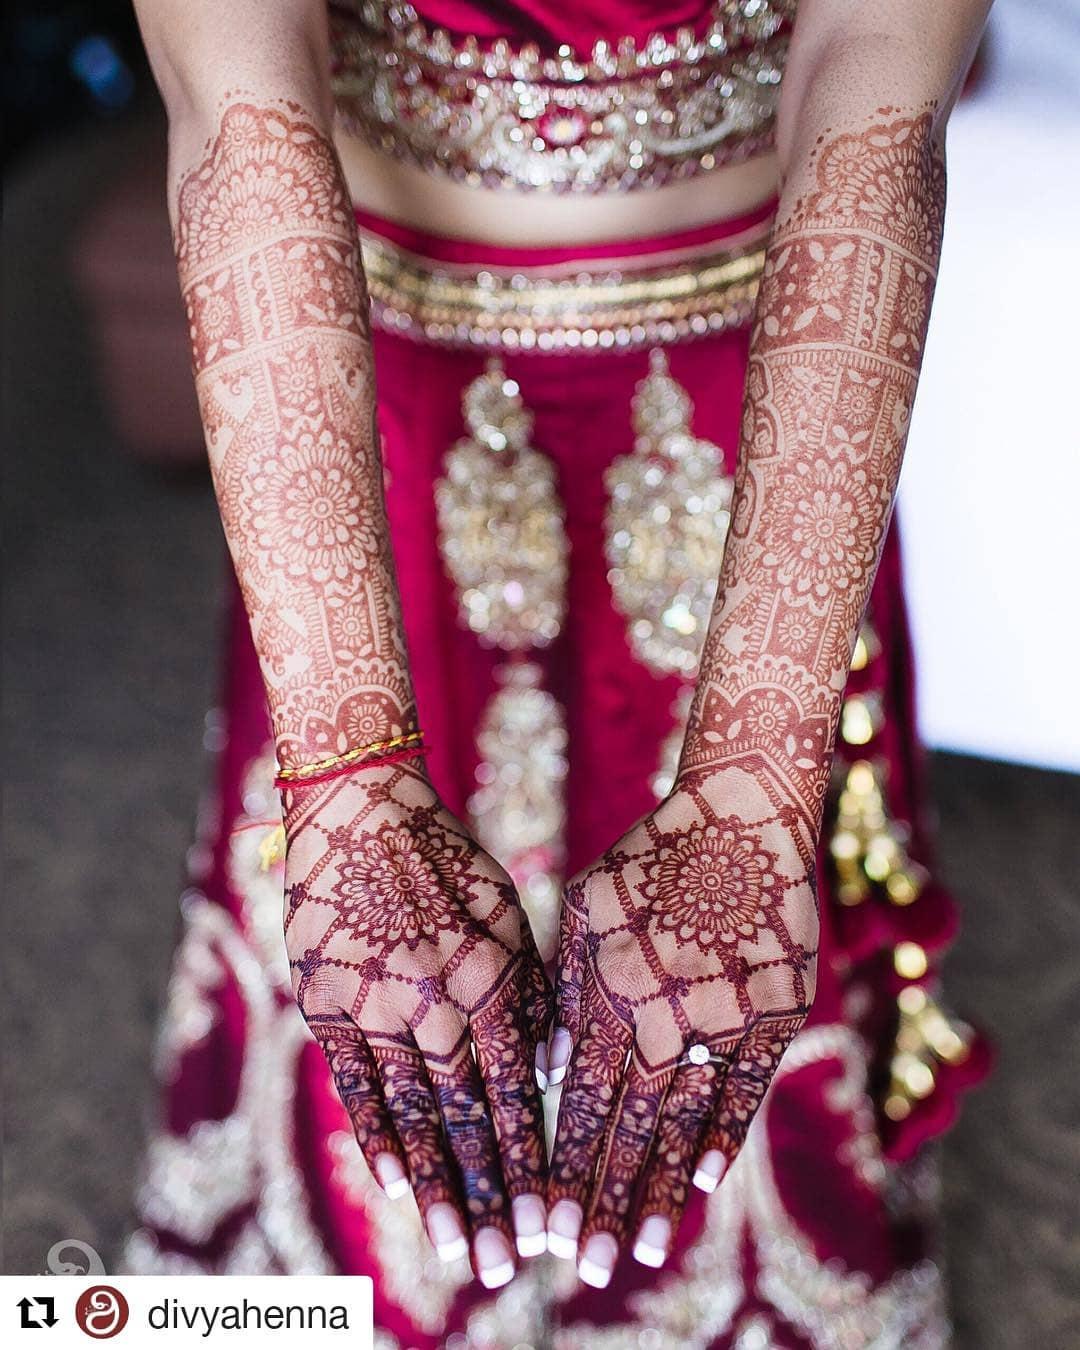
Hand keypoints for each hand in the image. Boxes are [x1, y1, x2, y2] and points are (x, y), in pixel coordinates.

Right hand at [282, 759, 551, 1287]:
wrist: (361, 809)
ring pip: (410, 1117)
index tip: (547, 1221)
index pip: (514, 1094)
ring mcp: (374, 1006)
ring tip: (458, 1248)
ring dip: (436, 1188)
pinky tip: (397, 1187)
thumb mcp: (505, 917)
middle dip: (490, 1197)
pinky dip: (378, 1139)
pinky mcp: (326, 1005)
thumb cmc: (448, 860)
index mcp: (487, 978)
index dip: (530, 1163)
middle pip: (465, 1120)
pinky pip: (355, 1087)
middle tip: (508, 1264)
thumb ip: (524, 995)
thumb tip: (542, 1075)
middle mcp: (433, 1003)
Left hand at [543, 764, 817, 1286]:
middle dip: (604, 1199)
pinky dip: (722, 1139)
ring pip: (688, 1120)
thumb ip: (570, 989)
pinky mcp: (776, 1013)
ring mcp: (728, 1016)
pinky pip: (745, 1090)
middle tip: (585, 1265)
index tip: (547, 1223)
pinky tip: (703, 1187)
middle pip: (632, 1125)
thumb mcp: (592, 910)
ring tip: (642, 1250)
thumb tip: (554, 1073)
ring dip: (662, 1189)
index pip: (583, 1099)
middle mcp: (669, 1011)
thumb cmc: (653, 858)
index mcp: (615, 985)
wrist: (745, 817)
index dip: (566, 1163)